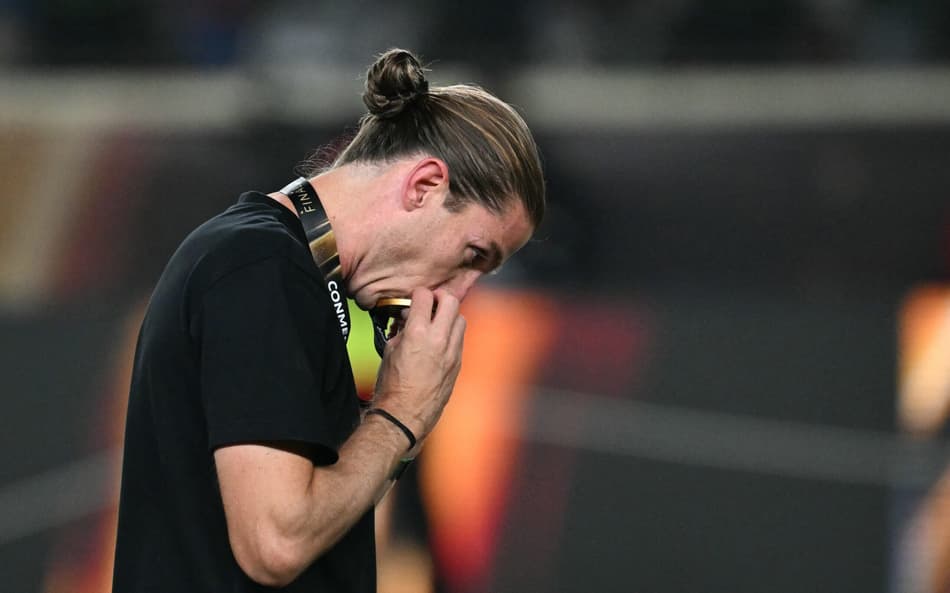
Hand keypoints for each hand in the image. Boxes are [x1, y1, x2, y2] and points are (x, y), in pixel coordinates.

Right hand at [372, 287, 465, 443]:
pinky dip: (452, 334)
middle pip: (451, 301)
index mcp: (418, 333)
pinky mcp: (458, 363)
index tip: (416, 298)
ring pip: (461, 319)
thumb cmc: (393, 386)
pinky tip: (440, 341)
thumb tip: (408, 320)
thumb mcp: (389, 351)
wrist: (405, 414)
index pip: (425, 296)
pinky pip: (460, 339)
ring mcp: (452, 352)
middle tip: (431, 303)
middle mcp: (439, 339)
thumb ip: (402, 330)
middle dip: (440, 298)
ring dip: (449, 316)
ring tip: (437, 323)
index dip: (418, 294)